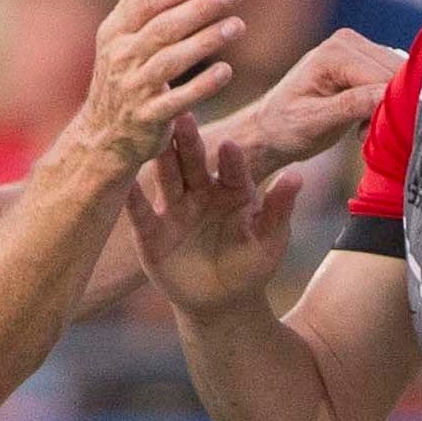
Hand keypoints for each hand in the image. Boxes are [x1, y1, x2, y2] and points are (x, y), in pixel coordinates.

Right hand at [52, 0, 246, 183]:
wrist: (103, 137)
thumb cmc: (118, 82)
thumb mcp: (116, 43)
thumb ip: (132, 8)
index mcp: (114, 34)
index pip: (146, 2)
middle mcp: (121, 58)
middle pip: (163, 27)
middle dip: (200, 6)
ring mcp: (134, 88)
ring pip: (172, 59)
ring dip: (206, 40)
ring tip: (238, 25)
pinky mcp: (149, 118)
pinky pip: (178, 99)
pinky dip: (203, 85)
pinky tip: (227, 71)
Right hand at [127, 123, 302, 318]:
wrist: (222, 303)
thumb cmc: (251, 267)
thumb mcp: (269, 241)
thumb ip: (278, 209)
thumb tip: (297, 177)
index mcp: (232, 189)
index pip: (232, 169)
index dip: (231, 159)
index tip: (229, 145)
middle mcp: (201, 191)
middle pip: (193, 162)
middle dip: (188, 141)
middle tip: (183, 117)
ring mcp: (174, 209)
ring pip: (166, 178)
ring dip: (159, 158)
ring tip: (151, 137)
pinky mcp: (151, 231)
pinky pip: (140, 213)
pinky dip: (131, 198)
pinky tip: (124, 182)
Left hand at [224, 30, 405, 174]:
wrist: (270, 128)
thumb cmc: (284, 128)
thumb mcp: (314, 122)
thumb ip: (351, 106)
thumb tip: (387, 95)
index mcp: (335, 53)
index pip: (385, 77)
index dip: (390, 108)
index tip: (372, 133)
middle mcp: (349, 41)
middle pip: (398, 75)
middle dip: (391, 107)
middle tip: (365, 133)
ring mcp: (358, 48)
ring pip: (401, 78)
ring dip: (389, 107)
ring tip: (362, 127)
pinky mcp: (366, 61)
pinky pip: (394, 81)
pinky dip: (387, 103)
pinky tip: (366, 119)